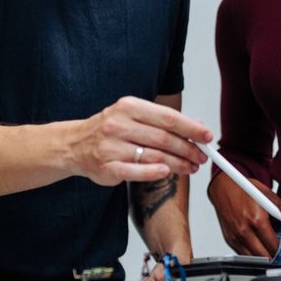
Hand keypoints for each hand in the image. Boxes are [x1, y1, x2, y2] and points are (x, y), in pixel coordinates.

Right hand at [70, 97, 210, 186]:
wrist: (73, 145)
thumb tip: (195, 126)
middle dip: (188, 149)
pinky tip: (167, 173)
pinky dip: (155, 173)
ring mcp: (111, 147)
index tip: (207, 136)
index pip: (167, 117)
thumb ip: (160, 120)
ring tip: (190, 167)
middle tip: (201, 156)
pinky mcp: (107, 167)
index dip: (191, 128)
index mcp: (128, 107)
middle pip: (164, 138)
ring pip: (154, 156)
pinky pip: (137, 172)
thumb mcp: (131, 115)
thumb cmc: (108, 130)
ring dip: (177, 164)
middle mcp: (119, 125)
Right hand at [208, 175, 280, 257]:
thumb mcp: (264, 193)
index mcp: (256, 219)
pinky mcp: (229, 239)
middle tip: (280, 254)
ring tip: (270, 252)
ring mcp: (236, 236)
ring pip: (253, 258)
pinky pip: (242, 254)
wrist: (222, 188)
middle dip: (274, 256)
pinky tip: (258, 249)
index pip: (273, 244)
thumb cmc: (242, 189)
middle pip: (264, 255)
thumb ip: (279, 204)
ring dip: (262, 257)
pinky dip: (252, 254)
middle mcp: (244, 230)